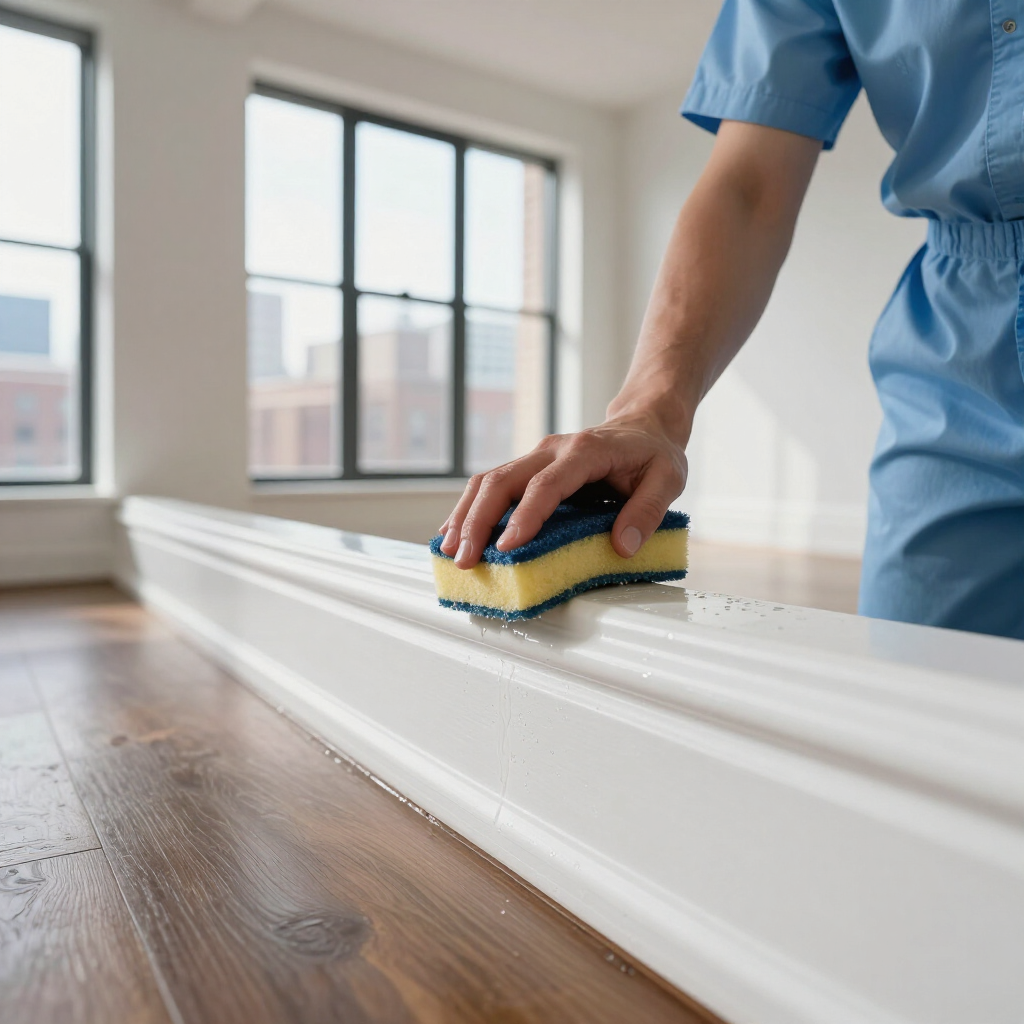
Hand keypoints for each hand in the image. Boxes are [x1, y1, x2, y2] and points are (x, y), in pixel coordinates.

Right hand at [437, 411, 687, 568]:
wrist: (643, 425)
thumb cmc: (653, 454)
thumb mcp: (668, 479)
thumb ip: (647, 511)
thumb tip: (623, 546)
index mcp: (585, 451)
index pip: (546, 484)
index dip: (525, 516)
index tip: (508, 546)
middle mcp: (551, 450)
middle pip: (502, 480)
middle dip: (478, 520)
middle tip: (467, 558)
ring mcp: (535, 457)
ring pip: (488, 481)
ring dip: (465, 516)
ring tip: (451, 551)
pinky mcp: (527, 469)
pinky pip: (490, 486)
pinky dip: (469, 510)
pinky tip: (454, 533)